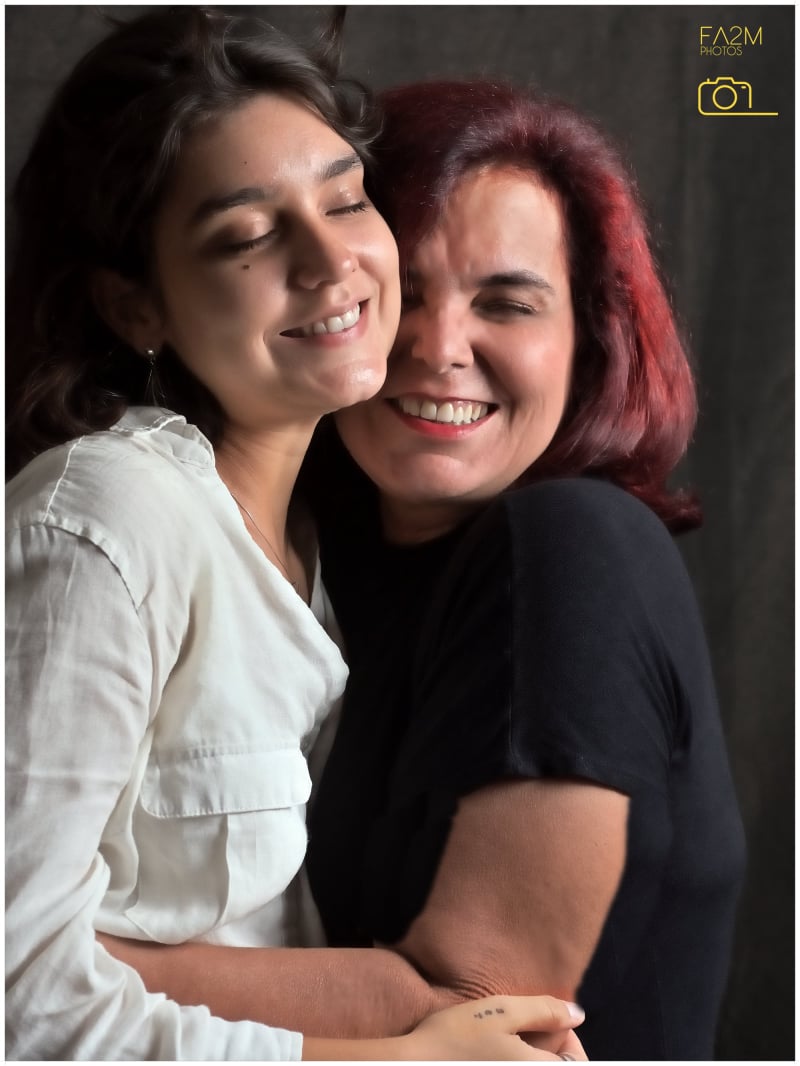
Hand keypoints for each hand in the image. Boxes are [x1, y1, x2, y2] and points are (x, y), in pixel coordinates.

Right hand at [402, 994, 586, 1060]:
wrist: (410, 1065)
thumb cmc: (455, 1038)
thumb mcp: (501, 1012)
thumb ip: (543, 1010)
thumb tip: (576, 1013)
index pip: (576, 1061)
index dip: (566, 1038)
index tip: (543, 1022)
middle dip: (548, 1048)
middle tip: (521, 1030)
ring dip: (528, 1055)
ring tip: (504, 1042)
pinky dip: (511, 1062)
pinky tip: (491, 1056)